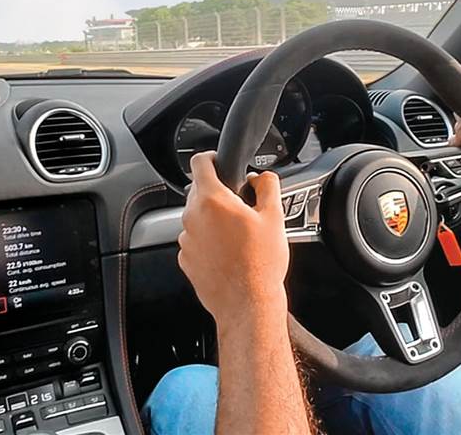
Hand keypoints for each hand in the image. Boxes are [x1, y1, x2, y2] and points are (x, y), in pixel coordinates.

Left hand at [178, 151, 289, 324]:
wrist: (248, 304)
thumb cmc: (260, 264)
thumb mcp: (274, 217)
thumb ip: (267, 186)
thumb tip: (262, 177)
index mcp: (213, 201)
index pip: (200, 162)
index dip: (212, 157)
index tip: (221, 163)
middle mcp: (192, 217)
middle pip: (199, 190)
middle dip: (219, 193)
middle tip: (242, 207)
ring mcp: (186, 240)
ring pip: (197, 217)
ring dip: (213, 219)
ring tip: (238, 235)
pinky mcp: (186, 259)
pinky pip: (195, 240)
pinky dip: (208, 240)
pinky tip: (229, 253)